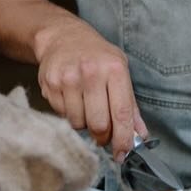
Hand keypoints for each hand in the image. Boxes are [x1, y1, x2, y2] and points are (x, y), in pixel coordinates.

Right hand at [34, 15, 146, 160]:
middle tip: (103, 134)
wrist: (62, 36)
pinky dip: (69, 114)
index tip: (123, 153)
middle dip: (102, 136)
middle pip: (98, 124)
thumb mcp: (120, 71)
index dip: (123, 139)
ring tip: (86, 107)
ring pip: (78, 123)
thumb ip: (130, 105)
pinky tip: (72, 99)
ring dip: (84, 124)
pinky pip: (62, 115)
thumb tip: (140, 135)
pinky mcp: (51, 84)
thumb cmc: (96, 55)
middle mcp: (91, 72)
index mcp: (114, 69)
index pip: (121, 113)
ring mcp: (68, 78)